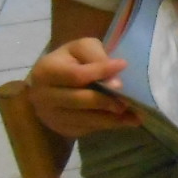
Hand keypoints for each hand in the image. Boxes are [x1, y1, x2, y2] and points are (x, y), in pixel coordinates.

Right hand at [27, 38, 141, 137]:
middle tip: (129, 100)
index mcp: (46, 71)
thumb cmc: (71, 60)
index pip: (76, 75)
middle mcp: (42, 96)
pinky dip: (108, 125)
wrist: (52, 83)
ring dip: (112, 118)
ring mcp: (50, 116)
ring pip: (85, 119)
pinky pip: (87, 129)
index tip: (124, 65)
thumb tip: (115, 80)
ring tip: (135, 116)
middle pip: (80, 100)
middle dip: (106, 100)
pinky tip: (126, 121)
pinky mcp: (61, 128)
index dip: (101, 71)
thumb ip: (96, 57)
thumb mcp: (82, 48)